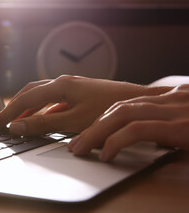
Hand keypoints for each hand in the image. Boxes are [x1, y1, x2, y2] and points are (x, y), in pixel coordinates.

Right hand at [0, 75, 170, 135]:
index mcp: (59, 85)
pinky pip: (50, 101)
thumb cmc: (109, 110)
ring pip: (39, 96)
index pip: (24, 100)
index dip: (6, 113)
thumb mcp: (74, 121)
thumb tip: (17, 126)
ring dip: (24, 109)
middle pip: (28, 93)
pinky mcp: (76, 93)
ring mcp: (69, 87)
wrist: (138, 101)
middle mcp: (62, 82)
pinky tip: (38, 120)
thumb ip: (44, 124)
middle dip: (11, 108)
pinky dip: (39, 111)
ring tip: (13, 121)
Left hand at [68, 84, 188, 160]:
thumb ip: (167, 123)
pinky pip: (138, 130)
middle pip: (118, 107)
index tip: (85, 132)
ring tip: (80, 149)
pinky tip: (106, 155)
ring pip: (122, 113)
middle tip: (75, 143)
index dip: (102, 118)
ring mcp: (174, 110)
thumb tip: (145, 135)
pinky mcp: (181, 126)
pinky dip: (116, 141)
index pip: (125, 103)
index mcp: (169, 97)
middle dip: (92, 126)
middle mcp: (169, 98)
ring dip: (95, 132)